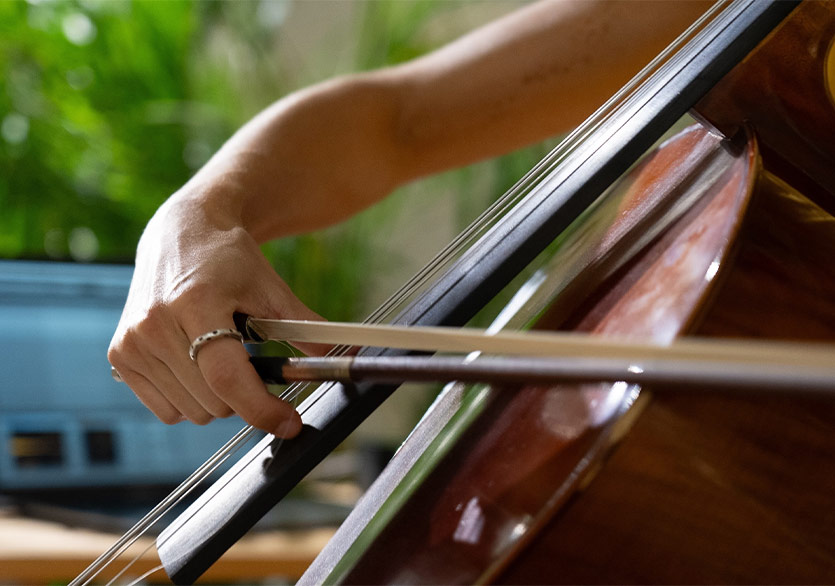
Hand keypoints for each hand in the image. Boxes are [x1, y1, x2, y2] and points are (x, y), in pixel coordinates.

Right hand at [108, 195, 322, 437]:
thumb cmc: (230, 259)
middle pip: (214, 402)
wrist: (182, 234)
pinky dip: (191, 399)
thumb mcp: (271, 287)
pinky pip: (168, 410)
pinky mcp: (120, 356)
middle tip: (251, 361)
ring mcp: (132, 343)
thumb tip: (335, 361)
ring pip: (193, 413)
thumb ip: (304, 327)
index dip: (263, 409)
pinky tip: (196, 363)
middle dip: (245, 395)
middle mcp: (156, 325)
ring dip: (218, 398)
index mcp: (196, 303)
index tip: (290, 423)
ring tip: (220, 353)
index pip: (228, 378)